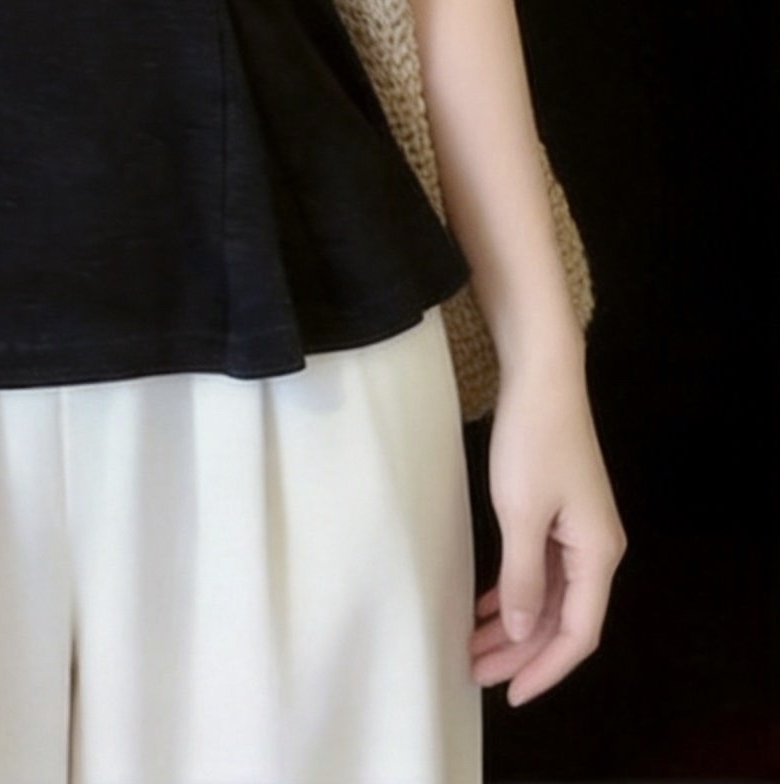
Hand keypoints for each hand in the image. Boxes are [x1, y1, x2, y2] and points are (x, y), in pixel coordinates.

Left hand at [471, 356, 626, 705]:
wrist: (542, 375)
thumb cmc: (533, 440)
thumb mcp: (521, 513)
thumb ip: (523, 578)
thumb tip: (524, 634)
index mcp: (597, 555)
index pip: (577, 634)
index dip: (544, 670)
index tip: (508, 694)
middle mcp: (596, 549)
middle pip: (562, 620)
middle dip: (520, 652)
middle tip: (474, 672)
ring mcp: (578, 530)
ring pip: (549, 597)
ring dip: (514, 624)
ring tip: (472, 646)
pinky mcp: (559, 512)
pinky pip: (540, 569)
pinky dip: (515, 590)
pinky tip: (486, 605)